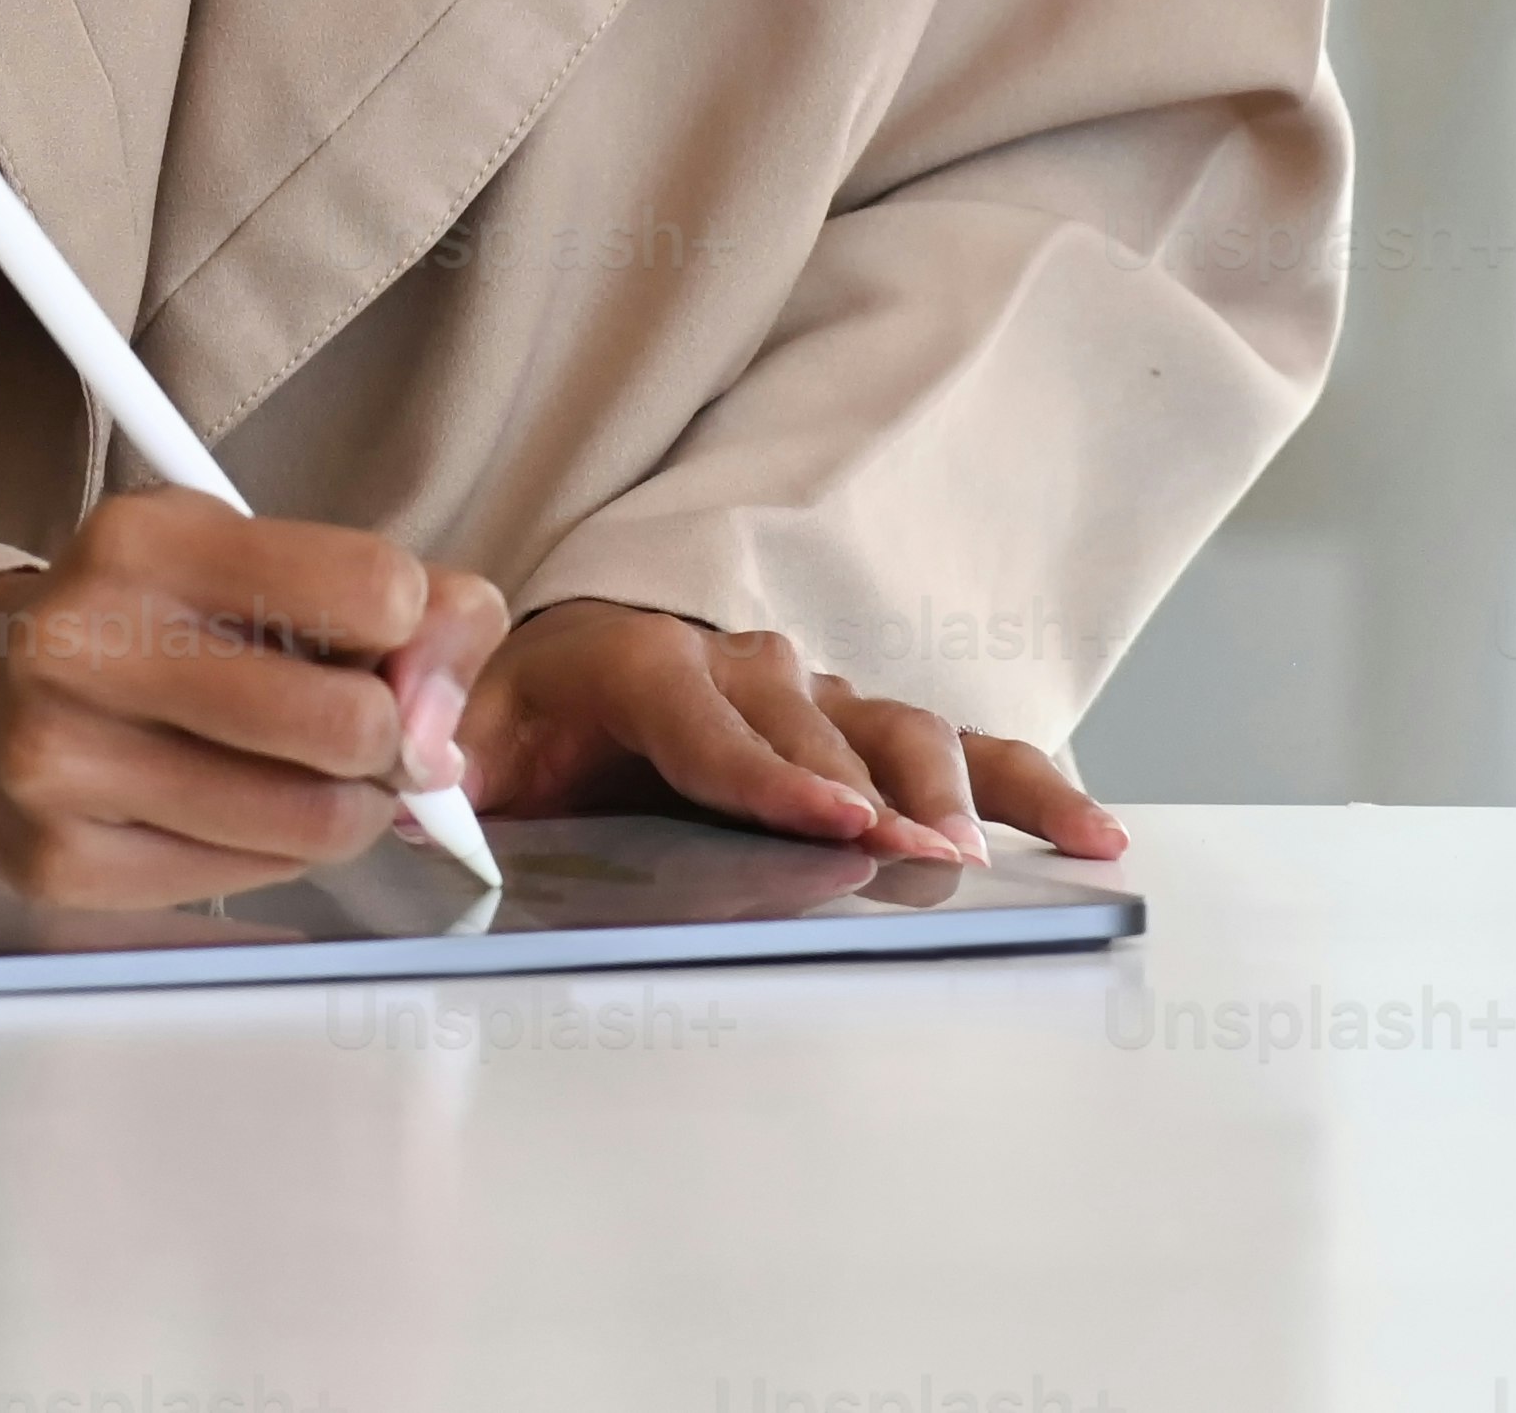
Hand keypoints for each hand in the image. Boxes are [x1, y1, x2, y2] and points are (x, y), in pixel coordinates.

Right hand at [0, 489, 508, 906]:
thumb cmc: (142, 626)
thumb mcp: (250, 561)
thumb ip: (396, 602)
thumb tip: (453, 707)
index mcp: (142, 540)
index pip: (376, 588)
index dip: (412, 630)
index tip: (380, 643)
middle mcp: (84, 642)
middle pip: (354, 722)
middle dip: (385, 739)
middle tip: (352, 729)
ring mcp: (62, 762)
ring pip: (315, 822)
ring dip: (340, 808)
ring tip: (290, 773)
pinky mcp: (62, 864)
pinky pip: (249, 882)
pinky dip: (268, 854)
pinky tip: (222, 812)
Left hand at [469, 599, 1119, 866]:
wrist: (540, 675)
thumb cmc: (502, 715)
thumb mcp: (451, 723)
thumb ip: (437, 742)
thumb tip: (425, 771)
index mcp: (630, 661)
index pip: (708, 719)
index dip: (769, 771)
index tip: (829, 816)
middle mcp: (736, 665)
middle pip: (818, 725)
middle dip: (871, 786)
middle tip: (925, 852)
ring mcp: (809, 695)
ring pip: (897, 726)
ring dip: (952, 788)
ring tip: (999, 852)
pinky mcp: (858, 731)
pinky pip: (956, 751)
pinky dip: (1023, 785)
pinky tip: (1090, 835)